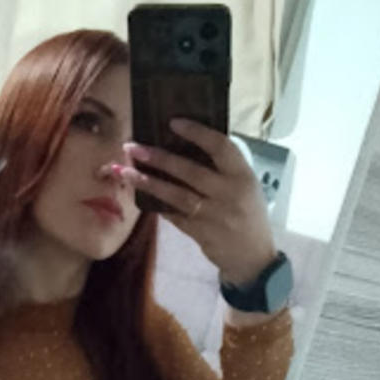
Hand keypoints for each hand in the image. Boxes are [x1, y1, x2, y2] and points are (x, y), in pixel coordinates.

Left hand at [117, 118, 276, 285]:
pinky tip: (139, 195)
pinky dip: (157, 204)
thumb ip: (224, 168)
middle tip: (133, 147)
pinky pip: (174, 215)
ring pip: (176, 195)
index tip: (173, 122)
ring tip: (125, 171)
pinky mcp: (200, 233)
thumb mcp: (246, 186)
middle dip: (159, 158)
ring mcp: (213, 215)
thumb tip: (185, 145)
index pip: (220, 147)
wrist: (253, 257)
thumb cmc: (248, 214)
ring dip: (148, 182)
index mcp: (243, 176)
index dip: (196, 133)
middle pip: (190, 171)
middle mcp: (229, 194)